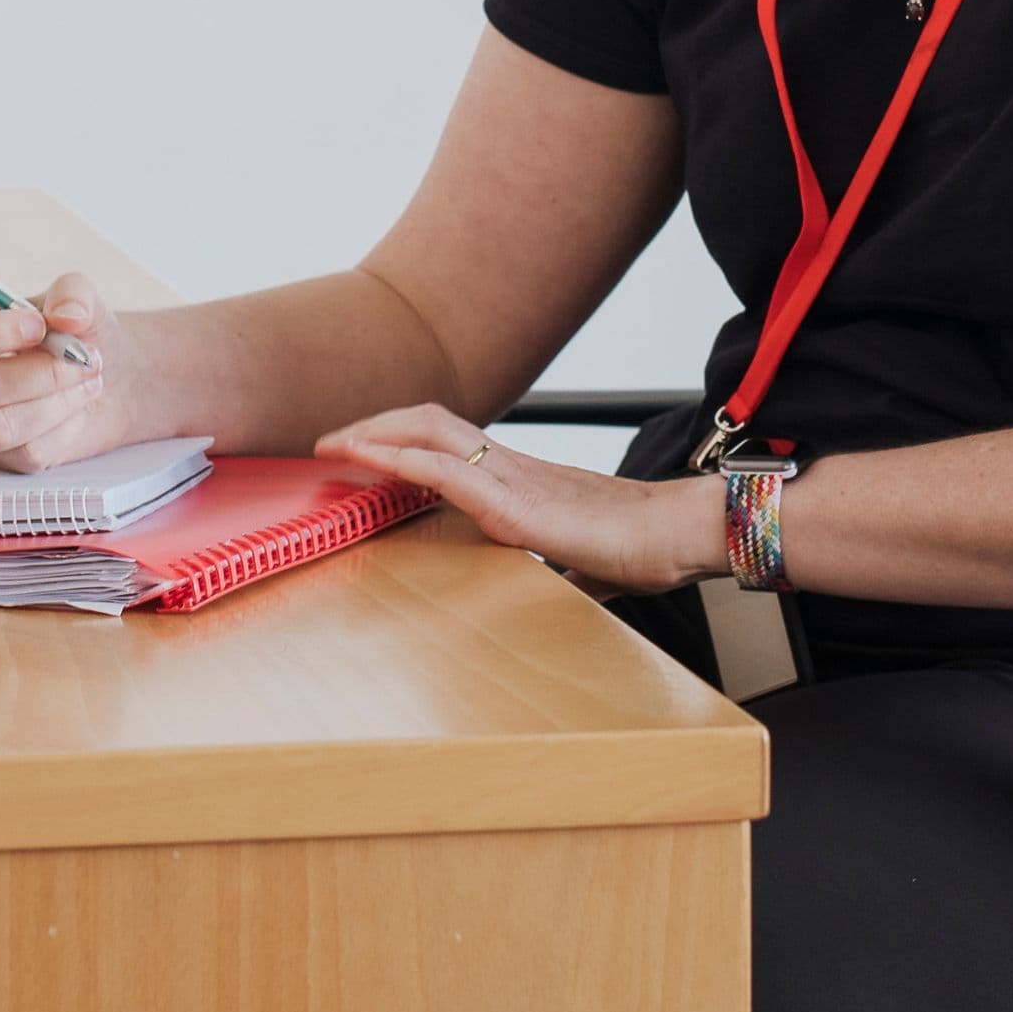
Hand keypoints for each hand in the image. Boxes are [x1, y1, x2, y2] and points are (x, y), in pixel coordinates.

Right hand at [0, 273, 131, 470]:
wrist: (107, 377)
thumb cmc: (75, 333)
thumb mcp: (78, 299)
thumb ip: (73, 293)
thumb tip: (67, 316)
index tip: (40, 326)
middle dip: (41, 373)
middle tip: (83, 358)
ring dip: (57, 402)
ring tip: (88, 380)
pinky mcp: (0, 458)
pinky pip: (27, 453)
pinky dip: (65, 427)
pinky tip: (79, 407)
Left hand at [317, 404, 726, 594]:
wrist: (682, 533)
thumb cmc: (646, 546)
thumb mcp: (587, 562)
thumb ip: (565, 569)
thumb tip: (560, 589)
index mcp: (524, 480)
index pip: (451, 443)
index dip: (405, 440)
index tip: (364, 454)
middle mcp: (511, 467)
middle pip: (429, 421)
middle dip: (375, 425)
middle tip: (331, 443)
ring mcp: (512, 478)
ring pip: (428, 431)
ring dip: (374, 433)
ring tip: (333, 444)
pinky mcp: (514, 502)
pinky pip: (444, 467)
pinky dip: (396, 456)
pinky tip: (365, 458)